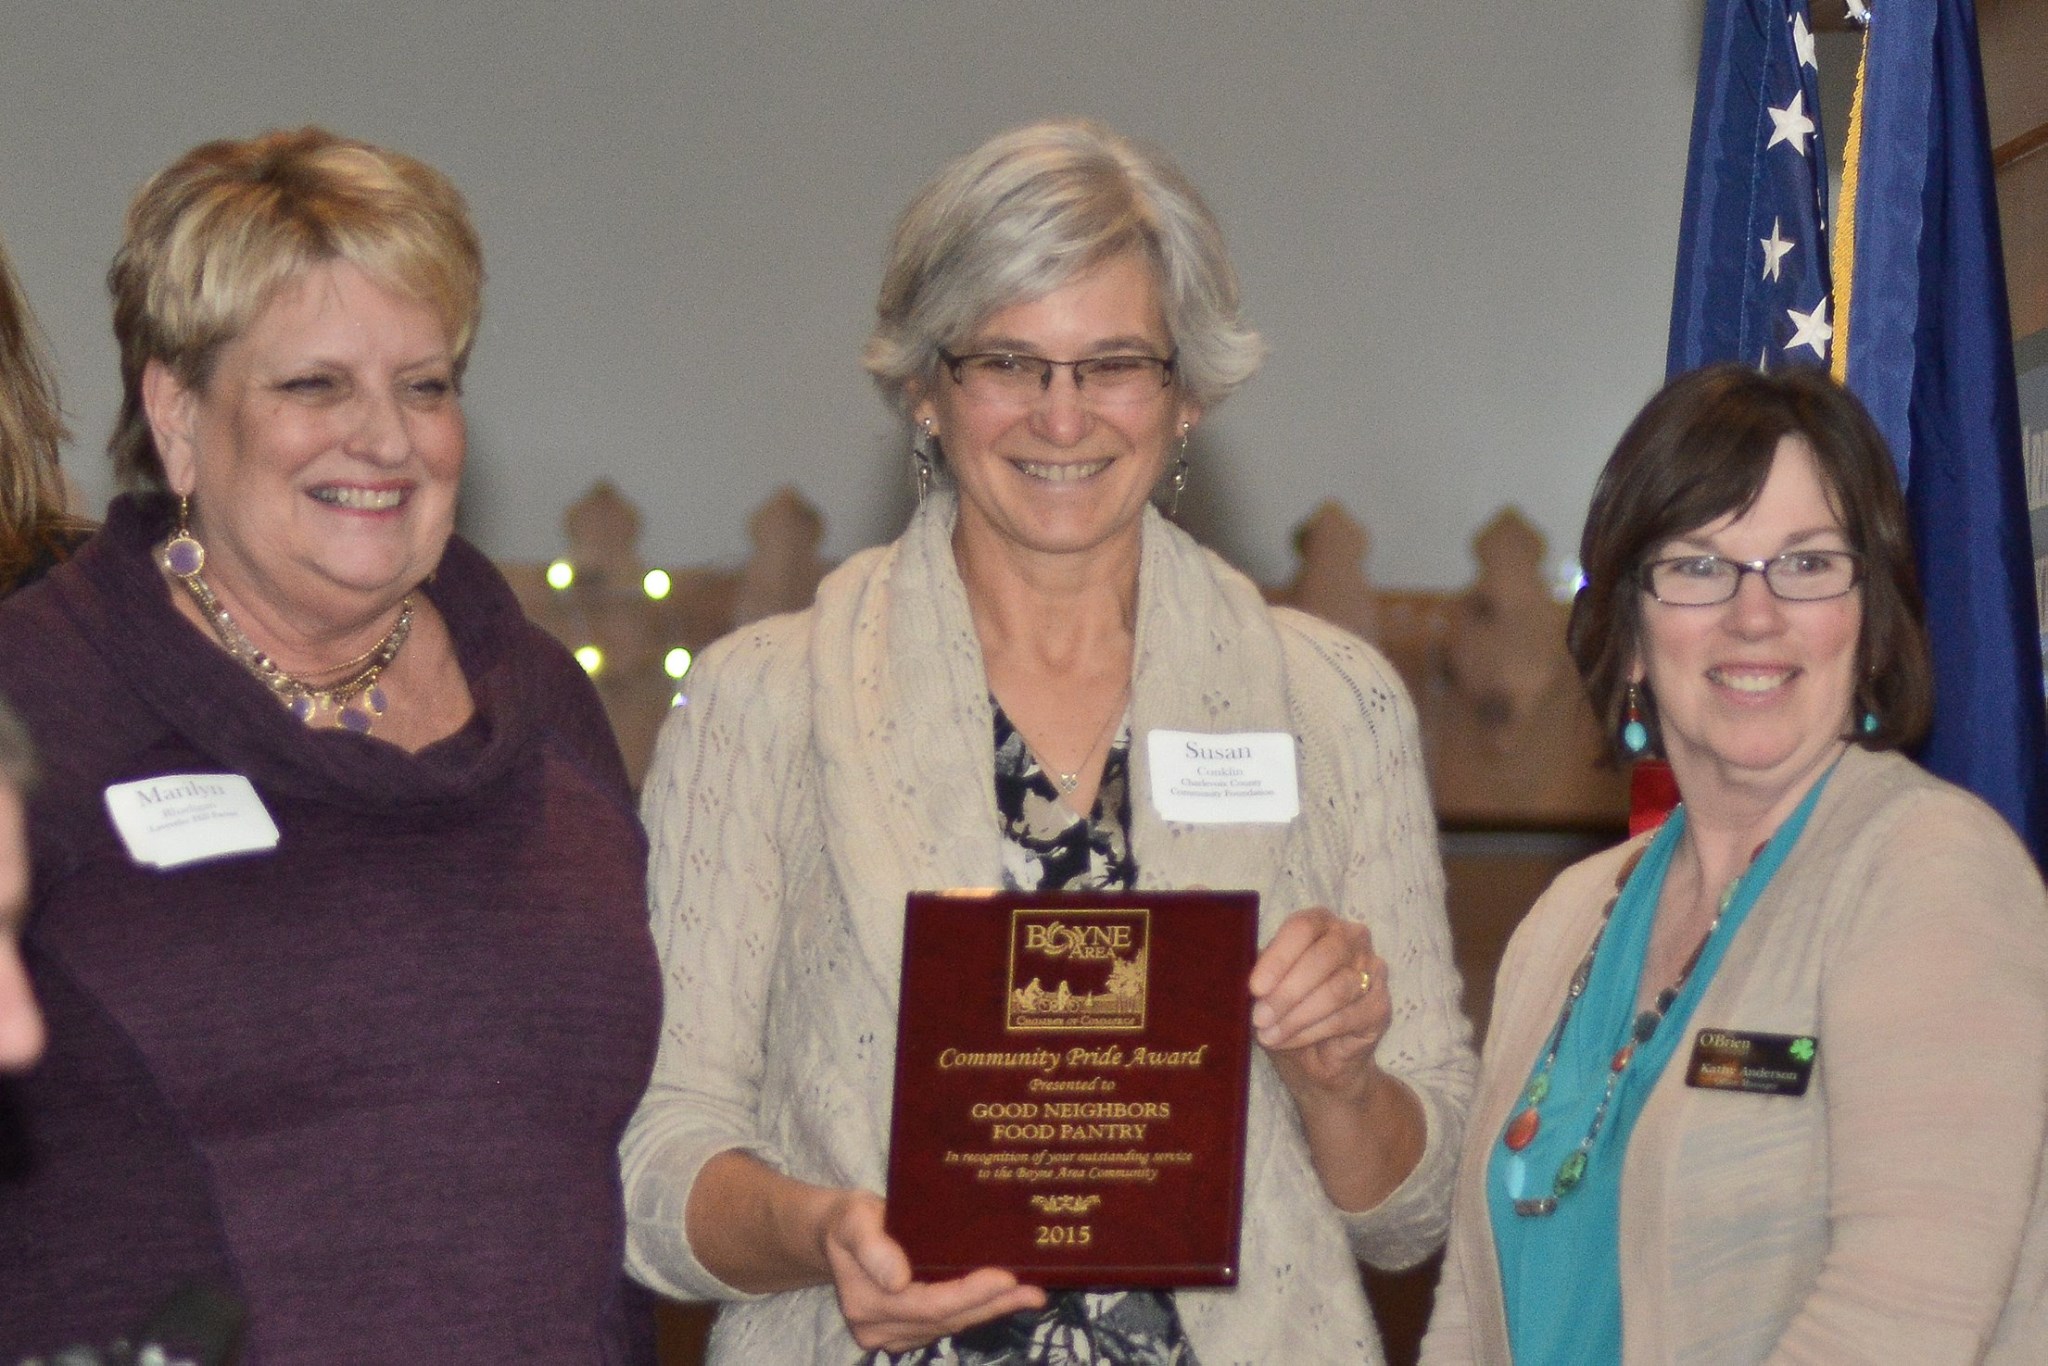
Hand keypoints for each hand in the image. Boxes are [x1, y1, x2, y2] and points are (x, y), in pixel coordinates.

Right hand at [820, 1189, 1046, 1352]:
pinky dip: (977, 1310)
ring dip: (991, 1310)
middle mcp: (878, 1329)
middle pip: (945, 1319)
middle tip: (1034, 1292)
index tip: (1006, 1278)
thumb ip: (873, 1248)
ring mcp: (892, 1335)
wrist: (836, 1236)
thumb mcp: (854, 1220)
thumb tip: (899, 1279)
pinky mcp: (906, 1331)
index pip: (928, 1304)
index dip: (969, 1294)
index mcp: (866, 1304)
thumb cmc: (848, 1220)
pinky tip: (1005, 1298)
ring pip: (950, 1324)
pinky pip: (947, 1322)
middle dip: (992, 1304)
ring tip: (1031, 1294)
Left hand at [1248, 906, 1389, 1101]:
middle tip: (1258, 1016)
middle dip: (1287, 990)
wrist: (1314, 1061)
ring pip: (1337, 988)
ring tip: (1267, 1033)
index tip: (1253, 987)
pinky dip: (1312, 1030)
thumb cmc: (1280, 1009)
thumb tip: (1192, 889)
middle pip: (1324, 956)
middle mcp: (1352, 938)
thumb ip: (1229, 936)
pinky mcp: (1380, 1005)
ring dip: (1297, 1014)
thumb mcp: (1253, 978)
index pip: (1303, 927)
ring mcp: (1372, 970)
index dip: (1278, 957)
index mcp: (1320, 922)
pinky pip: (1348, 1015)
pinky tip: (1288, 1041)